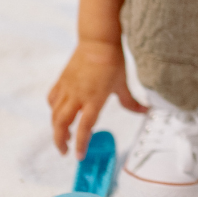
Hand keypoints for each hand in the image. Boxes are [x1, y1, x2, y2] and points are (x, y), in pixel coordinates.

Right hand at [48, 39, 147, 158]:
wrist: (98, 40)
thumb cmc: (112, 60)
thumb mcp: (123, 83)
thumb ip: (131, 101)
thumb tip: (144, 111)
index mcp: (94, 99)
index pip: (84, 127)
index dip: (81, 144)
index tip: (80, 156)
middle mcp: (78, 96)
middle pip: (61, 124)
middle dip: (60, 141)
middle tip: (64, 151)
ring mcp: (67, 88)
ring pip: (54, 114)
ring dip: (57, 128)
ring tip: (63, 136)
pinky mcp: (62, 81)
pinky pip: (52, 99)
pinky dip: (53, 110)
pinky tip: (59, 114)